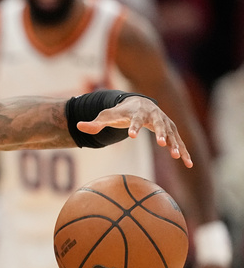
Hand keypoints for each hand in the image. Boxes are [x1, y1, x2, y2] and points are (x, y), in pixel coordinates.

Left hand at [77, 96, 192, 166]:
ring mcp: (165, 123)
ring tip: (178, 157)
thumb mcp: (106, 116)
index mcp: (138, 112)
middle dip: (160, 133)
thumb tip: (78, 127)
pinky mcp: (171, 131)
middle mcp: (154, 115)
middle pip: (159, 124)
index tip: (132, 136)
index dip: (134, 127)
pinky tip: (189, 164)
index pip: (136, 119)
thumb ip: (94, 123)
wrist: (140, 103)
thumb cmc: (121, 112)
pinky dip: (184, 151)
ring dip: (175, 144)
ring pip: (172, 134)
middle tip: (161, 144)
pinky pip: (179, 142)